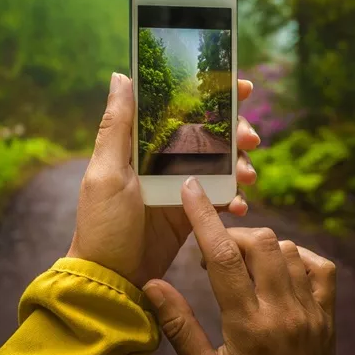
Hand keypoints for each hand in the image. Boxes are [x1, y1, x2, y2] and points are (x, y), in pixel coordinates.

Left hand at [67, 73, 259, 287]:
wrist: (111, 278)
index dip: (211, 94)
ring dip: (240, 165)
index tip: (241, 88)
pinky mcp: (190, 213)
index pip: (178, 107)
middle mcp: (161, 160)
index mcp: (140, 144)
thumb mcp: (106, 172)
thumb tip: (121, 76)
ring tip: (247, 177)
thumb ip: (117, 126)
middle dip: (235, 132)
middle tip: (251, 139)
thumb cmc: (102, 223)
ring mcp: (178, 186)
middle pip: (207, 134)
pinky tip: (238, 207)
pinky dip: (232, 199)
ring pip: (220, 164)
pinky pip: (219, 198)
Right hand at [143, 177, 335, 354]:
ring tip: (240, 269)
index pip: (223, 257)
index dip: (204, 218)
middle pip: (261, 242)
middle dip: (232, 235)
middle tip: (214, 256)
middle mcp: (284, 313)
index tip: (191, 189)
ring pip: (288, 250)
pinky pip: (320, 267)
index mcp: (249, 327)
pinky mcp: (328, 317)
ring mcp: (312, 314)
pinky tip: (277, 270)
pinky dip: (297, 257)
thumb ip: (179, 327)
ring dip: (260, 247)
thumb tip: (152, 284)